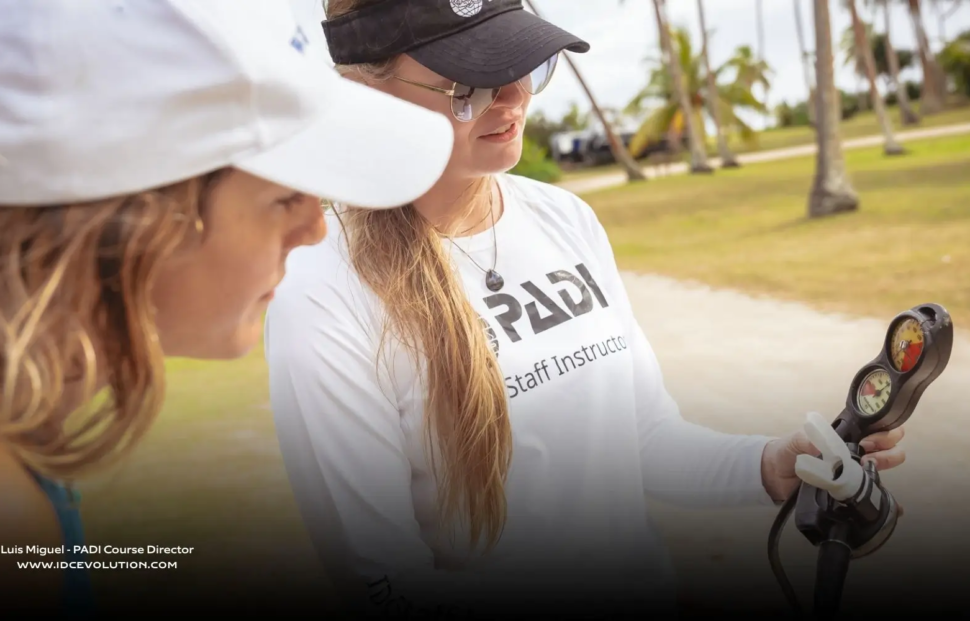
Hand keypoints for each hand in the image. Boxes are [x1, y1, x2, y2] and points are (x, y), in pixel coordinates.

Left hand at [760, 425, 905, 503]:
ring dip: (887, 462)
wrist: (772, 477)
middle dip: (888, 446)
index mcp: (840, 437)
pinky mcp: (847, 490)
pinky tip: (895, 503)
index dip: (879, 432)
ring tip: (880, 464)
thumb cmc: (785, 452)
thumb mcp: (796, 441)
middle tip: (877, 452)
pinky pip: (870, 492)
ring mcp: (850, 472)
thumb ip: (810, 439)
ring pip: (880, 466)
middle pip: (881, 446)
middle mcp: (849, 452)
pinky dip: (885, 496)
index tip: (876, 438)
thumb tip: (827, 446)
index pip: (869, 430)